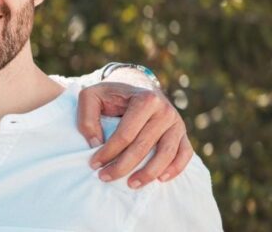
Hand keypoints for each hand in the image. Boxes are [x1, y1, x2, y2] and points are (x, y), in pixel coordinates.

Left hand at [76, 82, 191, 188]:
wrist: (136, 86)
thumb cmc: (111, 95)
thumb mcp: (91, 96)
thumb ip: (87, 117)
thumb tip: (95, 143)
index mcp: (144, 99)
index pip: (125, 133)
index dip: (108, 151)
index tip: (94, 164)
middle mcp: (164, 110)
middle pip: (144, 146)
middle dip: (123, 165)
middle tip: (105, 177)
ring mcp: (176, 122)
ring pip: (166, 153)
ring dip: (149, 173)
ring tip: (131, 185)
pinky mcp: (182, 133)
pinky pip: (184, 153)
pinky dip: (176, 168)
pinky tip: (161, 179)